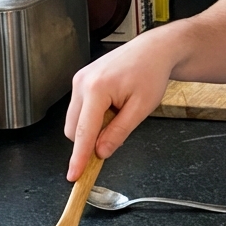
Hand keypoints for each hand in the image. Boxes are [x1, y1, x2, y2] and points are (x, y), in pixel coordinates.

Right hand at [64, 30, 174, 179]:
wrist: (153, 50)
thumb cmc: (151, 73)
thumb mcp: (141, 108)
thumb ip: (119, 132)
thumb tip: (101, 152)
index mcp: (97, 89)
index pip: (83, 132)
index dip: (78, 157)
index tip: (73, 175)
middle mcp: (82, 82)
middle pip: (74, 129)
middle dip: (89, 140)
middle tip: (117, 133)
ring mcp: (79, 79)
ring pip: (75, 120)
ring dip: (92, 127)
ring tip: (118, 113)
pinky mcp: (81, 79)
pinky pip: (79, 108)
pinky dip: (92, 116)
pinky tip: (112, 107)